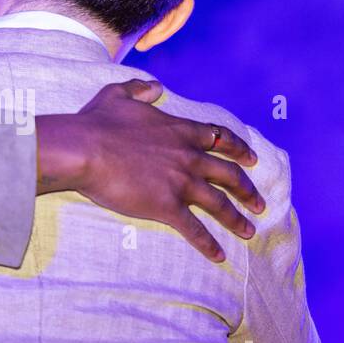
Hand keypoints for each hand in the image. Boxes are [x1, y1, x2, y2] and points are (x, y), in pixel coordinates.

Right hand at [34, 79, 263, 261]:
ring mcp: (180, 183)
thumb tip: (155, 86)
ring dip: (236, 218)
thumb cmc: (97, 123)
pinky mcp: (167, 206)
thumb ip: (140, 89)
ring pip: (219, 203)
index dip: (239, 149)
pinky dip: (208, 244)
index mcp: (179, 130)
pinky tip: (219, 255)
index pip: (219, 139)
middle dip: (247, 189)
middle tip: (259, 203)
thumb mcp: (118, 94)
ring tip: (249, 230)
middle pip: (228, 174)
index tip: (252, 159)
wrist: (84, 149)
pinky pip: (194, 229)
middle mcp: (188, 157)